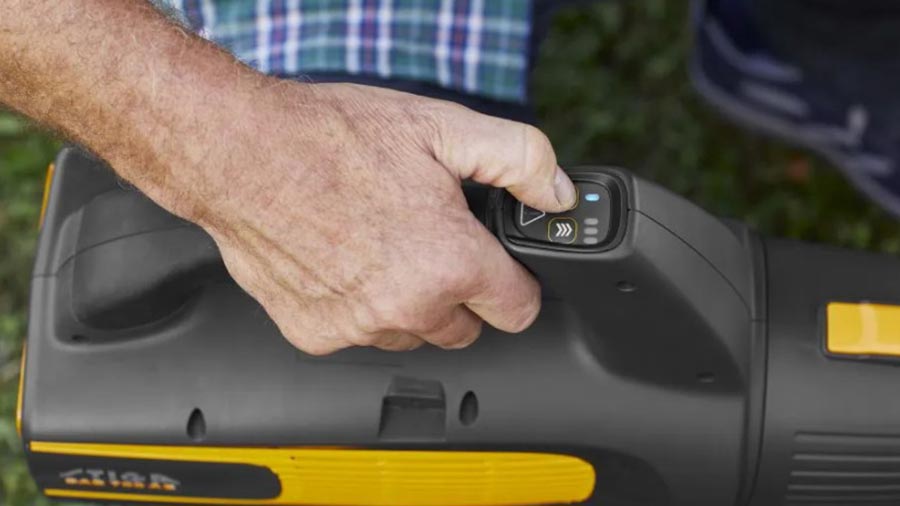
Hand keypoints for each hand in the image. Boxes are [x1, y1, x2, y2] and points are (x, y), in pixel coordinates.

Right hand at [182, 82, 575, 353]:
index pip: (518, 310)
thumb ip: (518, 160)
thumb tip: (554, 192)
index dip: (515, 284)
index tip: (501, 270)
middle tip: (431, 243)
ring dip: (408, 303)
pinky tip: (342, 259)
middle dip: (460, 294)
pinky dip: (357, 306)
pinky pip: (357, 334)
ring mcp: (358, 326)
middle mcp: (407, 306)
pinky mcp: (315, 333)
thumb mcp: (443, 127)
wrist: (241, 151)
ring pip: (410, 335)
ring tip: (382, 244)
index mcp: (450, 263)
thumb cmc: (331, 139)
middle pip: (465, 330)